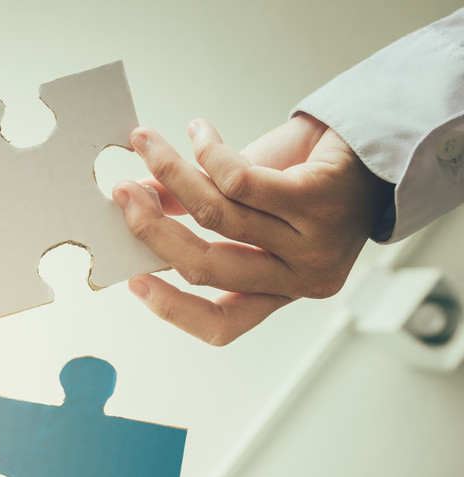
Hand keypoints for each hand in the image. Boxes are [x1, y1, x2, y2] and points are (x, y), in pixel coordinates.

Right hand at [114, 115, 392, 344]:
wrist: (374, 135)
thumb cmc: (310, 176)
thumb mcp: (250, 206)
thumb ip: (199, 213)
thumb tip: (139, 202)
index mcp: (281, 291)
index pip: (223, 324)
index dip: (173, 309)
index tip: (134, 282)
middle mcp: (300, 277)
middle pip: (207, 266)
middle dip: (153, 229)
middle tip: (122, 195)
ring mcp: (314, 242)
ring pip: (218, 215)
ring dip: (171, 173)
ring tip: (148, 142)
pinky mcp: (319, 201)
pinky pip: (241, 181)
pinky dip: (209, 152)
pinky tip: (198, 131)